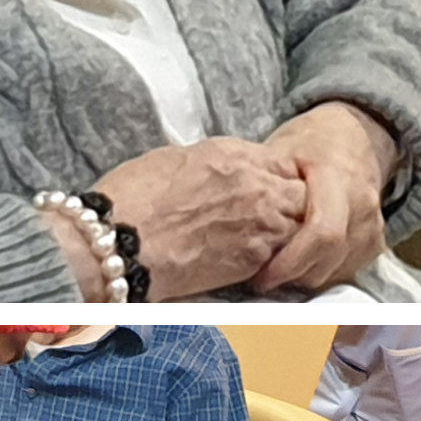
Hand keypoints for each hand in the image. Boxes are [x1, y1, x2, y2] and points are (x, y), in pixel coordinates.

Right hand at [93, 138, 308, 301]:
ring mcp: (261, 222)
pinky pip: (286, 257)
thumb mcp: (175, 159)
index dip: (281, 180)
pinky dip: (279, 262)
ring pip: (301, 227)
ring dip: (290, 236)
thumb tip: (226, 172)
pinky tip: (257, 266)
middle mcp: (256, 184)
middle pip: (303, 194)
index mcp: (234, 154)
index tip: (272, 192)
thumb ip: (216, 164)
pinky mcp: (255, 259)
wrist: (118, 242)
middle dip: (295, 207)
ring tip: (266, 246)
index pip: (286, 163)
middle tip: (276, 221)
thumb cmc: (131, 200)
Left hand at [256, 102, 398, 295]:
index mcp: (337, 178)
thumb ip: (264, 184)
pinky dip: (323, 273)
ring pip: (338, 271)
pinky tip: (303, 263)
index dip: (291, 263)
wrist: (353, 135)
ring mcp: (373, 224)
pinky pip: (348, 271)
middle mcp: (362, 203)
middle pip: (329, 259)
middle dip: (293, 276)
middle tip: (264, 276)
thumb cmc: (309, 143)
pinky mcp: (376, 240)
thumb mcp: (280, 151)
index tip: (261, 278)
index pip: (322, 233)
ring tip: (281, 268)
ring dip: (307, 277)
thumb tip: (234, 220)